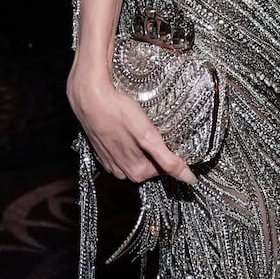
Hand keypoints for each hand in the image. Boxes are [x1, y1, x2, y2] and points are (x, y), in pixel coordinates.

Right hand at [67, 56, 196, 184]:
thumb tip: (189, 179)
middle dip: (157, 150)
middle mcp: (122, 171)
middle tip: (158, 130)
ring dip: (143, 147)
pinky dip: (130, 144)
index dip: (171, 153)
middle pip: (151, 164)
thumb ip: (168, 160)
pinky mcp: (103, 151)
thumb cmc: (118, 114)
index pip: (164, 168)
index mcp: (136, 172)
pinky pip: (122, 152)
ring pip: (137, 158)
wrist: (90, 99)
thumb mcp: (149, 137)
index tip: (172, 138)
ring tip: (143, 128)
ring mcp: (111, 162)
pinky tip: (129, 129)